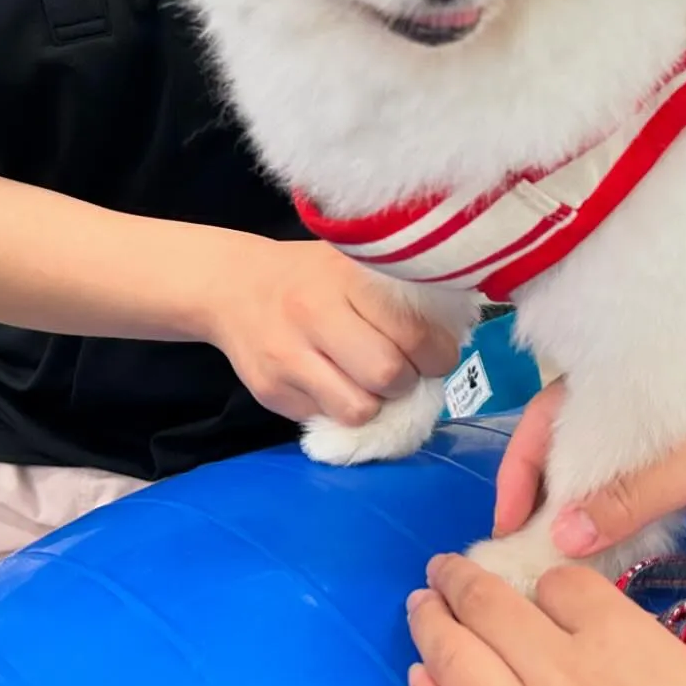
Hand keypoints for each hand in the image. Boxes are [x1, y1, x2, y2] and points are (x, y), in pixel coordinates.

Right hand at [203, 237, 460, 425]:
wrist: (233, 286)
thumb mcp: (355, 265)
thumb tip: (452, 335)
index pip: (411, 331)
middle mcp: (313, 314)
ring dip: (378, 405)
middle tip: (409, 372)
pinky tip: (339, 386)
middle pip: (386, 376)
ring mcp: (287, 356)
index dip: (436, 353)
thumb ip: (399, 295)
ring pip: (358, 409)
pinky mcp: (269, 391)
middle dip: (410, 382)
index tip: (438, 353)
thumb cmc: (314, 277)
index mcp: (345, 277)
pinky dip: (341, 411)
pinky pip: (325, 420)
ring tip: (374, 384)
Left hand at [404, 554, 685, 685]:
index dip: (550, 581)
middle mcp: (564, 678)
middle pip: (492, 607)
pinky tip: (416, 683)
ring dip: (431, 623)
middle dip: (461, 578)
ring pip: (457, 661)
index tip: (544, 590)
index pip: (561, 584)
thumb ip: (667, 647)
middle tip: (443, 567)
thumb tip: (637, 638)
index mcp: (622, 642)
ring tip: (420, 604)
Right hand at [494, 354, 685, 553]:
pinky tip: (602, 564)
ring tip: (553, 568)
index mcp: (638, 379)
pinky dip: (620, 530)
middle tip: (523, 553)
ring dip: (582, 519)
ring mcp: (674, 446)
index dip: (524, 463)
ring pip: (609, 482)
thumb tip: (557, 538)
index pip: (554, 414)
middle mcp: (646, 409)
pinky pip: (643, 504)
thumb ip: (632, 495)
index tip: (507, 520)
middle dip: (546, 497)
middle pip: (576, 451)